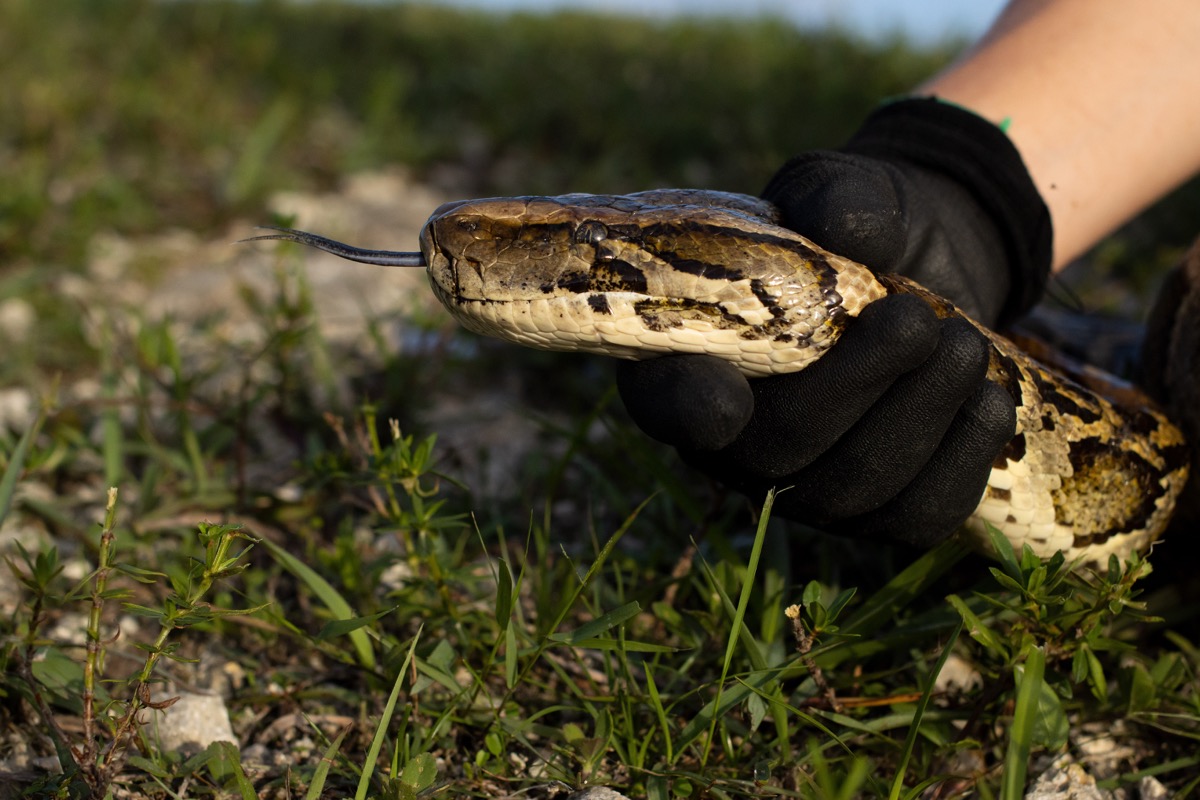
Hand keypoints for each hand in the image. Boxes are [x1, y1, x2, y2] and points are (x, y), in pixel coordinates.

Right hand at [619, 98, 1050, 546]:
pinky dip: (961, 459)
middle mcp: (734, 445)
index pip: (666, 402)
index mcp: (691, 360)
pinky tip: (988, 400)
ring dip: (922, 415)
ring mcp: (805, 490)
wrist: (923, 272)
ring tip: (964, 344)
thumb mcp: (841, 192)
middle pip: (778, 452)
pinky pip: (915, 519)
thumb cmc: (855, 231)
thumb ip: (836, 199)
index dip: (687, 409)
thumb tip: (847, 233)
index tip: (727, 397)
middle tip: (916, 319)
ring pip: (853, 490)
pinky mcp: (877, 514)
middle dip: (858, 387)